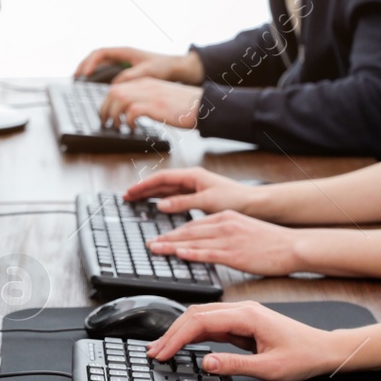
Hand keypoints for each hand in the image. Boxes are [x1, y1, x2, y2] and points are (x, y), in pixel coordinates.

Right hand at [75, 46, 202, 84]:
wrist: (175, 68)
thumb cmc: (163, 67)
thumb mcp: (147, 72)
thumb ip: (131, 77)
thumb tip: (115, 85)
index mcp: (125, 51)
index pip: (101, 53)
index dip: (90, 62)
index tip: (86, 74)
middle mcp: (121, 55)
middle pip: (96, 57)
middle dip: (83, 65)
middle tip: (75, 77)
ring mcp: (121, 62)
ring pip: (99, 63)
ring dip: (88, 70)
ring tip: (78, 80)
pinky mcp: (123, 70)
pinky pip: (105, 71)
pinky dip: (96, 76)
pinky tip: (92, 85)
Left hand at [100, 78, 202, 129]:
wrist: (203, 105)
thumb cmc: (184, 105)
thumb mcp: (161, 97)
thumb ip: (146, 99)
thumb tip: (131, 112)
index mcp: (146, 82)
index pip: (117, 87)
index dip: (107, 101)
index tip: (106, 114)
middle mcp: (146, 85)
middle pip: (113, 91)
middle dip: (105, 108)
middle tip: (105, 122)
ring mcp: (150, 94)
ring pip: (118, 99)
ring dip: (113, 114)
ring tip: (116, 126)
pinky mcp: (156, 106)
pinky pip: (132, 110)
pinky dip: (128, 121)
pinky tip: (132, 128)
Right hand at [123, 167, 260, 214]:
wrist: (253, 203)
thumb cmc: (235, 198)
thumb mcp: (206, 201)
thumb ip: (182, 203)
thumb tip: (161, 204)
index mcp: (193, 175)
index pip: (162, 177)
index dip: (145, 184)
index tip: (131, 191)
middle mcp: (192, 179)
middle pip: (161, 182)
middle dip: (143, 188)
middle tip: (127, 196)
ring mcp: (194, 187)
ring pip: (167, 189)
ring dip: (151, 194)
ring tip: (135, 199)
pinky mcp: (198, 196)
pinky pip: (174, 196)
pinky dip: (162, 199)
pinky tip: (155, 204)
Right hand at [144, 300, 339, 380]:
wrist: (324, 350)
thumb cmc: (303, 356)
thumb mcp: (269, 367)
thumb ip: (235, 363)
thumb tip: (205, 362)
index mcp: (248, 316)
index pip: (200, 321)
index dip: (176, 336)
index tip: (161, 353)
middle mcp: (242, 310)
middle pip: (195, 314)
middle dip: (171, 332)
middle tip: (153, 353)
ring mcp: (241, 315)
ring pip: (201, 318)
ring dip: (179, 332)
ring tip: (161, 349)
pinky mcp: (243, 323)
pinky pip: (211, 325)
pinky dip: (193, 334)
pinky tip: (182, 345)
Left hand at [146, 211, 303, 275]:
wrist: (292, 245)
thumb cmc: (272, 242)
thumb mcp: (245, 229)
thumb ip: (226, 233)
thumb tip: (211, 243)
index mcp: (227, 217)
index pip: (194, 224)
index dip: (175, 231)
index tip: (161, 236)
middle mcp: (224, 224)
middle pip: (188, 230)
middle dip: (167, 237)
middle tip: (150, 243)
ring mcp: (228, 238)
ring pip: (193, 240)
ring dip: (171, 245)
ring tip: (155, 249)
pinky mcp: (233, 253)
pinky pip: (206, 253)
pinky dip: (190, 253)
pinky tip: (177, 254)